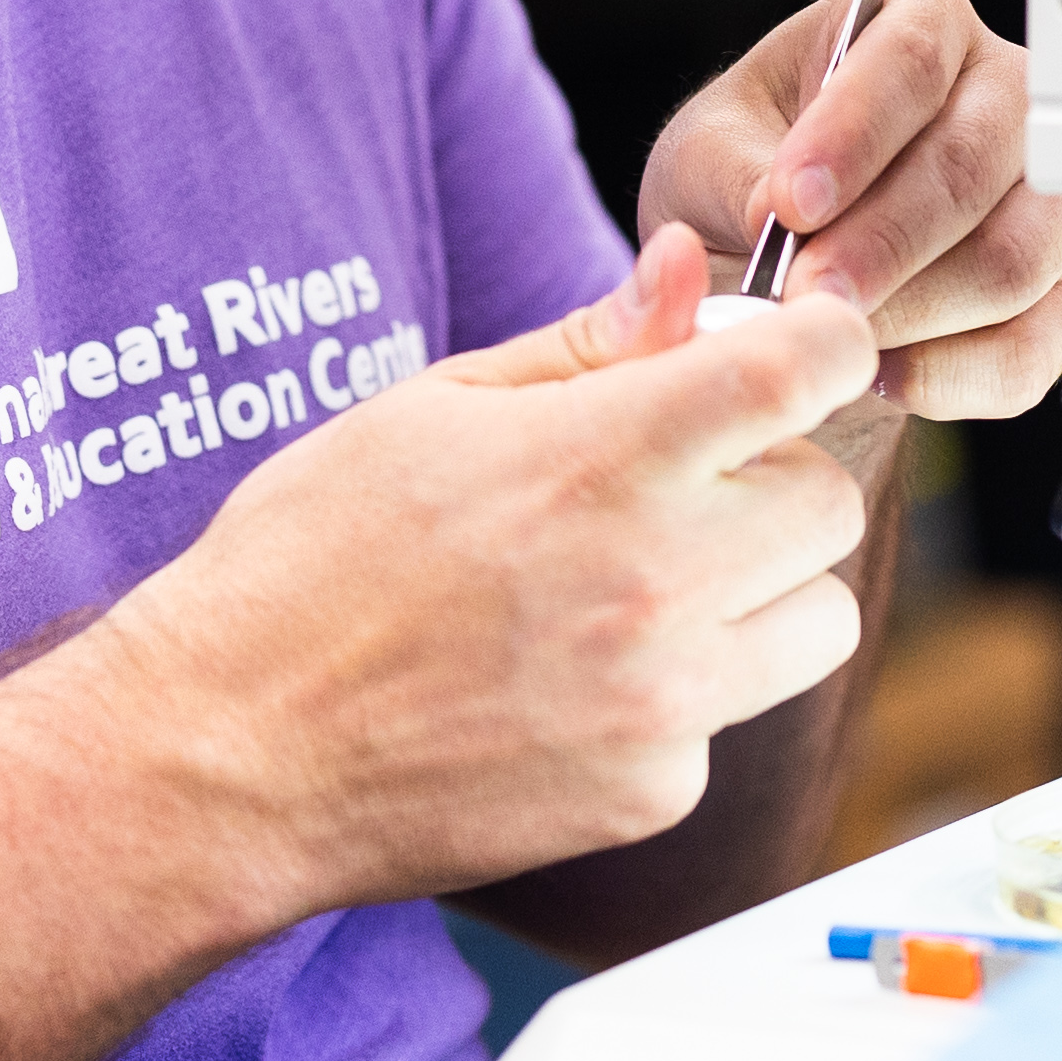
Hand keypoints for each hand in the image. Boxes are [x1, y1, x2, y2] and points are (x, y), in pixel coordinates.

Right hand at [93, 230, 875, 914]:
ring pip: (818, 621)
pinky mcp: (651, 794)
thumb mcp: (436, 408)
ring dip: (762, 592)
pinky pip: (730, 719)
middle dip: (776, 477)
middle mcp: (659, 582)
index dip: (821, 348)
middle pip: (832, 503)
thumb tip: (685, 266)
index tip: (797, 354)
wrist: (229, 751)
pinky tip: (576, 682)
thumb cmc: (310, 560)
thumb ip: (588, 342)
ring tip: (645, 586)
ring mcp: (664, 702)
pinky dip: (683, 696)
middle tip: (683, 486)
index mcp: (608, 459)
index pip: (804, 373)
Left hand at [637, 0, 1061, 422]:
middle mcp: (1001, 99)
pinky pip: (1030, 347)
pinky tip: (879, 370)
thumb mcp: (706, 152)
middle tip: (806, 293)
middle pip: (974, 165)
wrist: (767, 262)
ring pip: (1013, 259)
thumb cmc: (747, 176)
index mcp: (922, 23)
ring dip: (913, 312)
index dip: (855, 132)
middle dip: (883, 243)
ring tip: (832, 331)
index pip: (912, 60)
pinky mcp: (1053, 294)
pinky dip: (950, 375)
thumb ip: (734, 172)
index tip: (792, 201)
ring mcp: (1041, 200)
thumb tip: (773, 213)